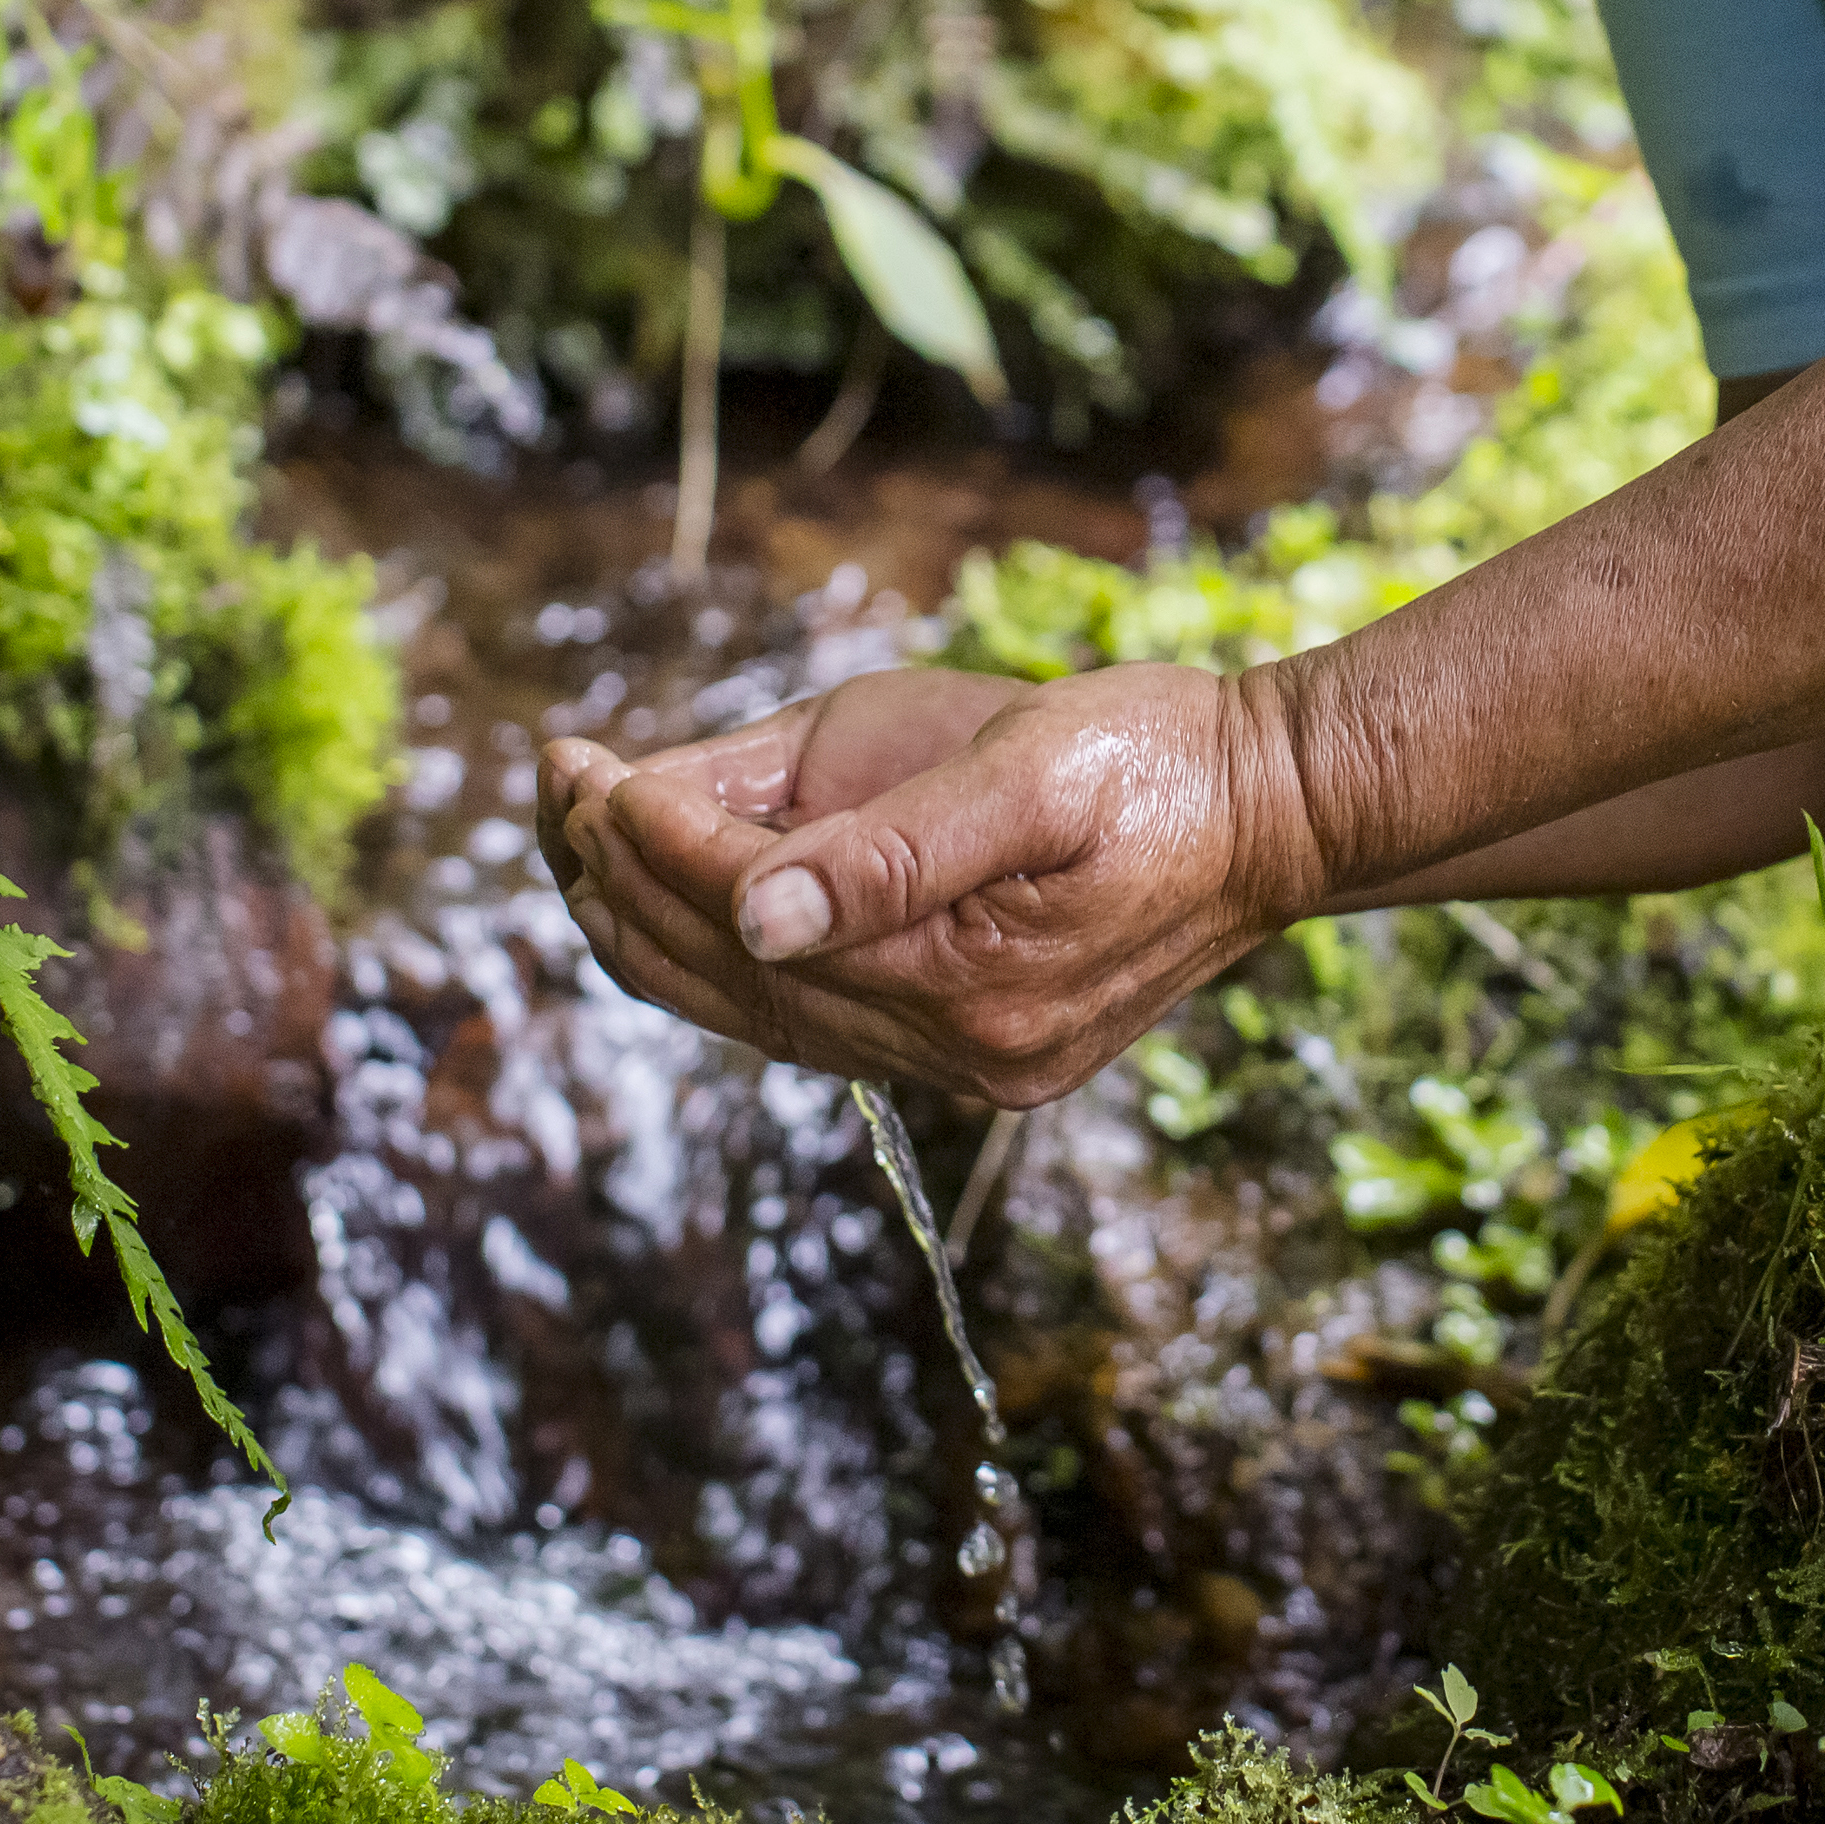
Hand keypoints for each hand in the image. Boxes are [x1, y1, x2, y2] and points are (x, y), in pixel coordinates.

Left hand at [539, 660, 1328, 1105]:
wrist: (1274, 812)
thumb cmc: (1153, 759)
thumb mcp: (1028, 770)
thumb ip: (890, 848)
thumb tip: (748, 916)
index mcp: (961, 981)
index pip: (743, 914)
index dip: (645, 835)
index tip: (578, 761)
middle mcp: (951, 1050)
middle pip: (727, 979)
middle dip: (619, 879)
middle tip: (550, 784)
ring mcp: (960, 1064)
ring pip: (751, 1014)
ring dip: (651, 927)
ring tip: (577, 837)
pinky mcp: (970, 1050)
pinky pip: (803, 1024)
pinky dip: (721, 965)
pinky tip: (674, 906)